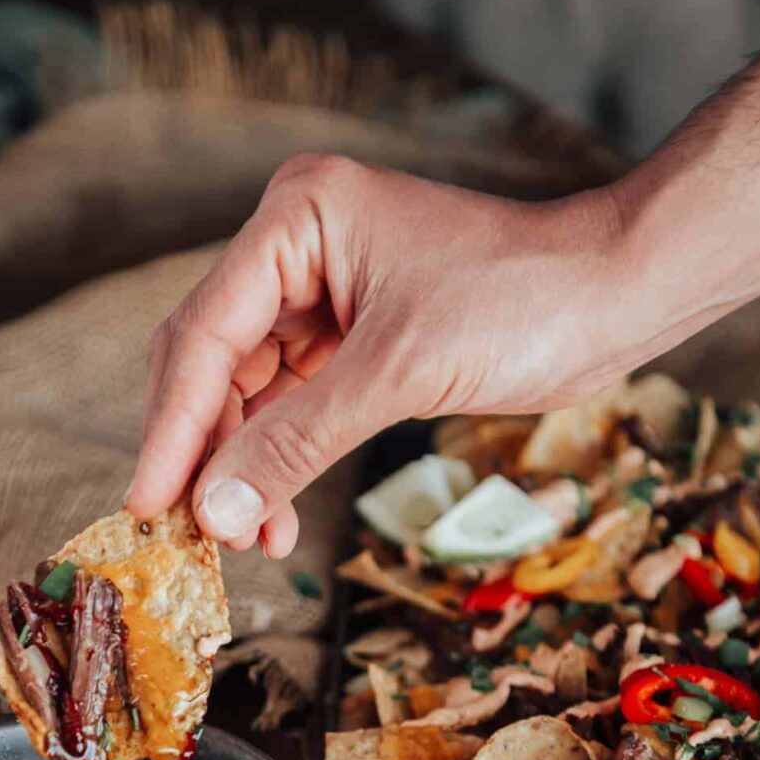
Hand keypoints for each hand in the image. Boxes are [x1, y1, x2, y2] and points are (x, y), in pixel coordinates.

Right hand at [126, 153, 636, 555]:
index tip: (147, 503)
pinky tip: (277, 516)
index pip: (205, 335)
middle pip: (212, 364)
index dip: (172, 428)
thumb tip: (214, 512)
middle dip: (205, 453)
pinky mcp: (350, 337)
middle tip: (189, 534)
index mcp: (297, 220)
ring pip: (248, 395)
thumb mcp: (396, 375)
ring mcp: (321, 293)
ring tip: (245, 540)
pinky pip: (292, 407)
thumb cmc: (523, 301)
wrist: (613, 298)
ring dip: (244, 469)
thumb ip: (297, 443)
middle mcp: (296, 248)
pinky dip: (282, 461)